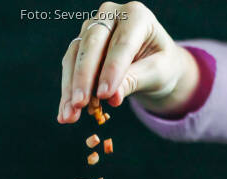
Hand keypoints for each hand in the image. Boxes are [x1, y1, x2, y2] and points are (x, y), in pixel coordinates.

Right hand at [57, 1, 199, 123]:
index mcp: (136, 16)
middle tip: (80, 104)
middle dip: (84, 78)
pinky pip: (69, 67)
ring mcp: (91, 28)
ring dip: (70, 88)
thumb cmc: (160, 64)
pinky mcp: (80, 44)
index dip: (112, 70)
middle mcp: (110, 15)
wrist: (153, 64)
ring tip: (69, 115)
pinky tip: (65, 112)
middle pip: (92, 45)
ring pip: (75, 57)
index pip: (122, 44)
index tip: (105, 96)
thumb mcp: (157, 73)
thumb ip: (135, 80)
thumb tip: (112, 97)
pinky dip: (67, 92)